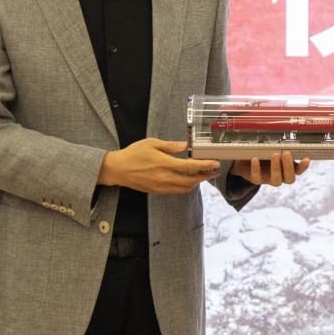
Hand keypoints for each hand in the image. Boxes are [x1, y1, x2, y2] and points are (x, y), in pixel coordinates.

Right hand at [99, 139, 219, 193]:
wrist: (117, 169)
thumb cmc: (133, 154)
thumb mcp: (152, 143)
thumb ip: (171, 146)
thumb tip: (186, 146)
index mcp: (164, 163)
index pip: (190, 166)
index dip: (205, 166)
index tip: (215, 163)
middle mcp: (164, 177)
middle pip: (191, 181)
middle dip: (205, 176)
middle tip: (214, 171)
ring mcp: (161, 186)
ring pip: (185, 188)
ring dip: (196, 183)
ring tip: (203, 175)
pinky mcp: (158, 191)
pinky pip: (176, 191)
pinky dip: (185, 186)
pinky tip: (188, 179)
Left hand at [230, 151, 309, 186]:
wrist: (247, 159)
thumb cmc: (265, 152)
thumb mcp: (273, 147)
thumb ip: (280, 144)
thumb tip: (286, 132)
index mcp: (287, 169)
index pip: (298, 171)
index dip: (303, 167)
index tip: (306, 159)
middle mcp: (281, 176)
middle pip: (289, 178)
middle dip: (288, 166)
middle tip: (286, 154)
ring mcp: (269, 179)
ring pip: (276, 181)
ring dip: (276, 168)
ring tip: (274, 155)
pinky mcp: (257, 179)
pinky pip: (257, 178)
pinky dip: (256, 168)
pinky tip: (255, 158)